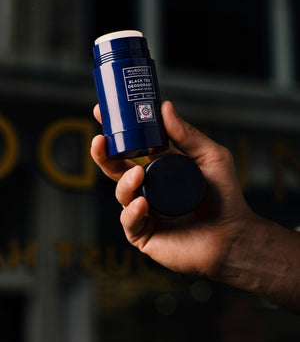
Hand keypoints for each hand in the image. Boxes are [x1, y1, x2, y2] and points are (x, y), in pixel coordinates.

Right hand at [90, 100, 254, 277]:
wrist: (233, 235)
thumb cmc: (225, 196)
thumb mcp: (210, 156)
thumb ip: (187, 134)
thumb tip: (164, 107)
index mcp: (160, 167)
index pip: (131, 146)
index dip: (116, 131)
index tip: (102, 113)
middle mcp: (148, 187)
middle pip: (116, 168)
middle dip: (103, 154)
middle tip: (100, 141)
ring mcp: (144, 210)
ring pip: (121, 193)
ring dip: (124, 182)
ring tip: (137, 175)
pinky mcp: (144, 233)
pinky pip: (129, 221)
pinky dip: (132, 211)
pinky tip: (142, 204)